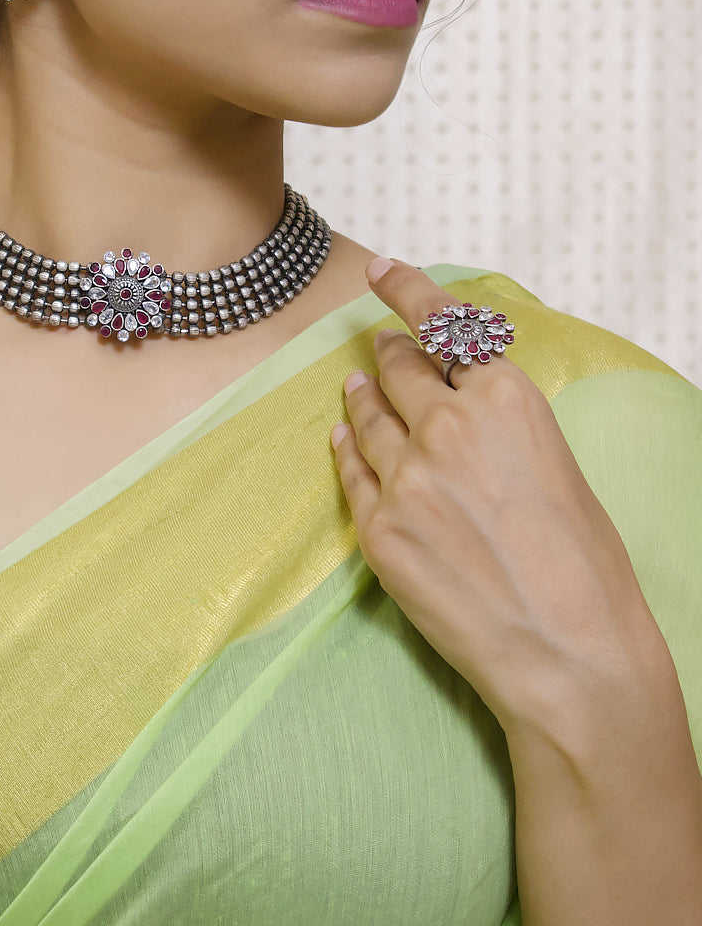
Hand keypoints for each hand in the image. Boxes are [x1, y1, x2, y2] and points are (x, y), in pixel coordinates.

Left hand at [331, 258, 659, 733]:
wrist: (569, 654)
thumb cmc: (582, 565)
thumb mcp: (554, 461)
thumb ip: (499, 419)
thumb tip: (460, 395)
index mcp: (505, 399)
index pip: (443, 324)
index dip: (406, 290)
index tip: (381, 271)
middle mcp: (448, 426)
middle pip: (398, 366)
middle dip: (389, 351)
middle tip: (380, 344)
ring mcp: (406, 477)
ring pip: (366, 414)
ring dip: (362, 395)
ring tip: (357, 386)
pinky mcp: (378, 529)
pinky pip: (350, 471)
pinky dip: (347, 448)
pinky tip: (344, 438)